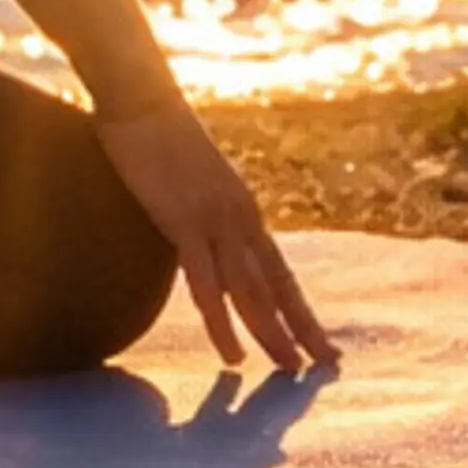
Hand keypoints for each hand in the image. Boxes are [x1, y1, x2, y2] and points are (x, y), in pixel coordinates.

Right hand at [93, 104, 338, 380]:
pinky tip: (233, 353)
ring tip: (290, 370)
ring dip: (273, 334)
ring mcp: (217, 220)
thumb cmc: (156, 135)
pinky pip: (207, 284)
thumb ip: (199, 213)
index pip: (281, 271)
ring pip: (253, 291)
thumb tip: (193, 238)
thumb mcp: (189, 182)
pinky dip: (222, 322)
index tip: (319, 341)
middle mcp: (241, 218)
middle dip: (302, 329)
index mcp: (244, 210)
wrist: (140, 96)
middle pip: (278, 286)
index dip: (300, 309)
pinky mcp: (186, 222)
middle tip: (327, 367)